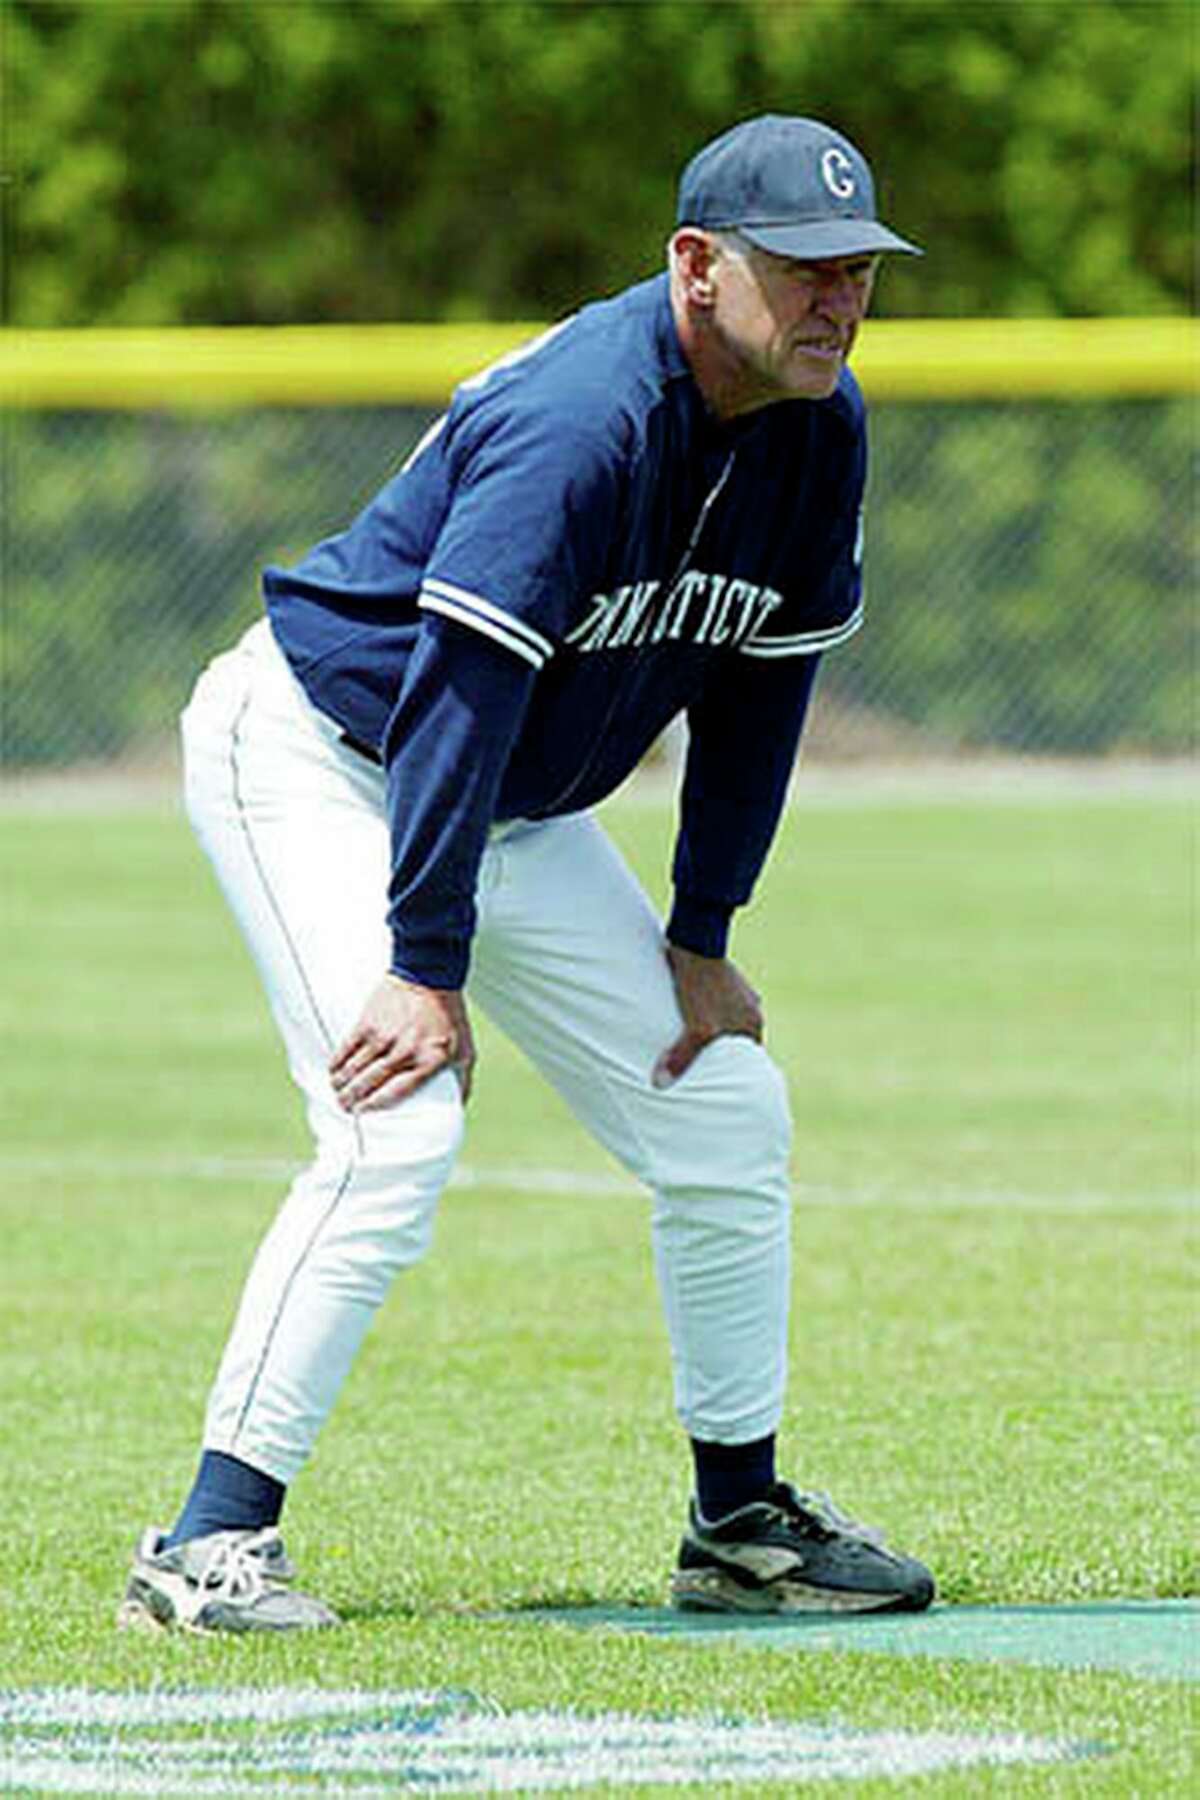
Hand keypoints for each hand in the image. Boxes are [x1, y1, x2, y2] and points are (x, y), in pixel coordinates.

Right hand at [329, 976, 475, 1111]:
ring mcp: (384, 1037)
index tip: (364, 1114)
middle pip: (369, 1084)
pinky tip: (333, 1071)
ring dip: (341, 1084)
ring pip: (354, 1069)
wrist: (430, 975)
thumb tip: (458, 1109)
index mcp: (428, 1062)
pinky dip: (337, 1063)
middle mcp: (404, 1052)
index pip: (395, 1094)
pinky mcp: (368, 1022)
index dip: (374, 1106)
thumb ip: (462, 1082)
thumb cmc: (449, 1017)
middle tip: (345, 1107)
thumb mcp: (465, 1050)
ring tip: (337, 1092)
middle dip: (352, 1100)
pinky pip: (346, 1049)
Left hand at [652, 944, 763, 1087]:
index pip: (749, 1056)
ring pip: (726, 1020)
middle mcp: (751, 1006)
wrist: (696, 943)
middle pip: (737, 1038)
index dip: (736, 1071)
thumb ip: (681, 1058)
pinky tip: (687, 1016)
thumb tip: (661, 1084)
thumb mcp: (695, 1029)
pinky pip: (714, 1003)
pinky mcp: (720, 977)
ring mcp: (738, 990)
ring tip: (692, 1042)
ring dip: (712, 1030)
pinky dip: (704, 1012)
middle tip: (704, 1065)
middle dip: (722, 1051)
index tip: (722, 1082)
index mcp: (754, 1022)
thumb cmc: (702, 987)